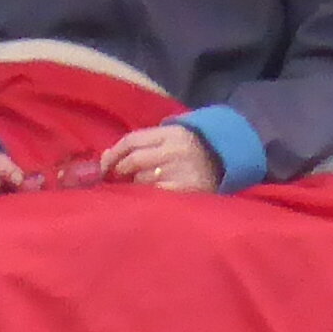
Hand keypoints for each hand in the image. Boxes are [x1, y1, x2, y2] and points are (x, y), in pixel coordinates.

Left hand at [100, 125, 221, 192]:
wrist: (228, 162)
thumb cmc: (191, 150)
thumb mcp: (171, 138)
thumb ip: (142, 144)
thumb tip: (106, 157)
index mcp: (170, 133)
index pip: (131, 141)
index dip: (113, 154)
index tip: (104, 166)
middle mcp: (174, 150)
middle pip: (133, 160)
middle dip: (119, 172)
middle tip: (116, 180)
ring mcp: (180, 170)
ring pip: (141, 180)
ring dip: (133, 186)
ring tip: (134, 190)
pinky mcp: (185, 189)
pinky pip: (154, 194)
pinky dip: (146, 196)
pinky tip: (147, 198)